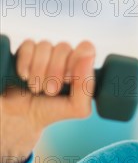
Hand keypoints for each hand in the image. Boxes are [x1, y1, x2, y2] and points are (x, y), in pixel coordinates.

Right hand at [0, 38, 95, 162]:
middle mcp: (64, 57)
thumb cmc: (52, 110)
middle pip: (64, 48)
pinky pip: (29, 46)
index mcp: (80, 67)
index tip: (69, 79)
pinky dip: (26, 64)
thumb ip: (86, 86)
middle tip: (51, 91)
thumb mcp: (77, 107)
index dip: (78, 61)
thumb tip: (89, 57)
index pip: (86, 48)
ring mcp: (45, 53)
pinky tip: (25, 77)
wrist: (22, 116)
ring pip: (46, 46)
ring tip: (37, 89)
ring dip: (39, 71)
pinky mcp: (26, 51)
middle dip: (56, 72)